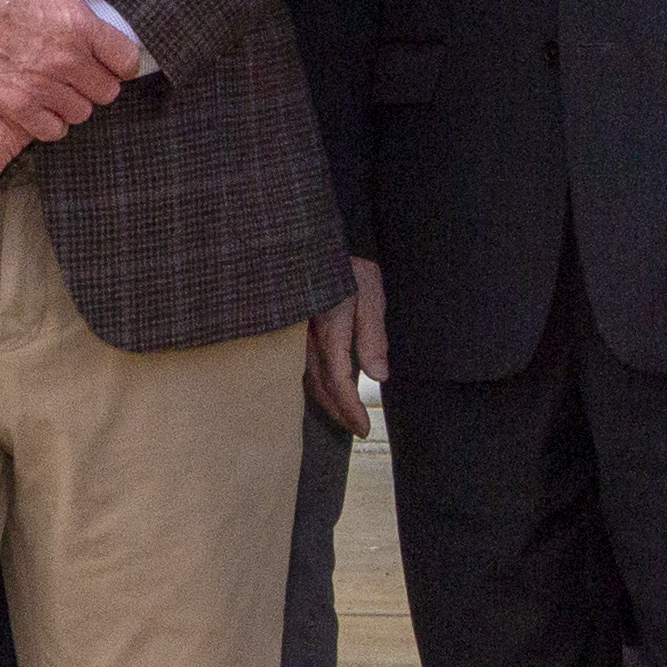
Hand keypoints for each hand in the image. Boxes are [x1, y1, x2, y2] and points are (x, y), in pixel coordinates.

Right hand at [0, 0, 144, 143]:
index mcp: (81, 26)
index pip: (127, 61)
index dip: (122, 61)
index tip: (109, 58)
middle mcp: (65, 59)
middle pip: (108, 91)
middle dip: (99, 83)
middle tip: (83, 73)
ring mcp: (41, 85)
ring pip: (82, 112)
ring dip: (76, 103)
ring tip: (62, 88)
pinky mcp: (16, 104)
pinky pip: (53, 130)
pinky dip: (52, 122)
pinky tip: (45, 104)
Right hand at [305, 255, 385, 435]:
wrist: (307, 239)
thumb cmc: (345, 264)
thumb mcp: (369, 293)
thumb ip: (373, 336)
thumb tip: (379, 376)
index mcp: (329, 328)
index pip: (339, 380)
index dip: (351, 408)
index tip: (363, 428)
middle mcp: (305, 336)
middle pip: (319, 386)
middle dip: (339, 411)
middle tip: (356, 427)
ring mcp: (292, 334)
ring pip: (305, 378)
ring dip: (325, 400)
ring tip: (343, 414)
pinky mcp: (287, 329)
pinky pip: (297, 364)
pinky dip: (312, 382)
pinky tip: (322, 387)